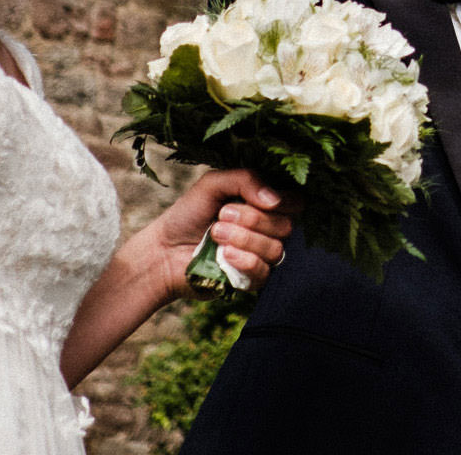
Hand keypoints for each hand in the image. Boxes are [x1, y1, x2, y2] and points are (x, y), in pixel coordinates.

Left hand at [148, 168, 296, 297]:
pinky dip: (244, 261)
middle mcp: (268, 231)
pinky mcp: (250, 281)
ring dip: (242, 239)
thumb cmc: (188, 214)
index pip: (296, 203)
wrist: (163, 250)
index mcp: (264, 206)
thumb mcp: (213, 184)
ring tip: (215, 234)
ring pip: (275, 249)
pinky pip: (263, 272)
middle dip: (252, 219)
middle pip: (286, 226)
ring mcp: (260, 257)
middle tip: (222, 216)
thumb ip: (246, 179)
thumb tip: (276, 199)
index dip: (282, 201)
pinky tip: (224, 256)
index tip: (254, 198)